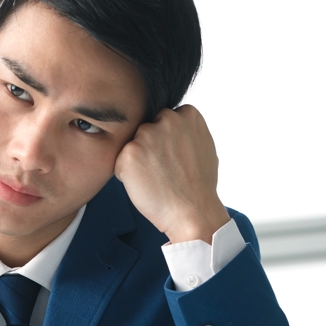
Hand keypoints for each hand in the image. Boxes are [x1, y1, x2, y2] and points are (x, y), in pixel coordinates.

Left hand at [113, 105, 230, 243]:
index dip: (166, 139)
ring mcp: (147, 134)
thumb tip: (175, 126)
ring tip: (155, 178)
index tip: (172, 156)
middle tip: (162, 169)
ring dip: (138, 159)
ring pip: (134, 143)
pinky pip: (121, 161)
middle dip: (150, 146)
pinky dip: (127, 174)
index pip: (165, 118)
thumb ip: (187, 130)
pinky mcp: (130, 152)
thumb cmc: (200, 185)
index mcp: (187, 114)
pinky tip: (145, 185)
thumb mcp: (204, 145)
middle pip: (148, 128)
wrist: (192, 211)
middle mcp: (167, 119)